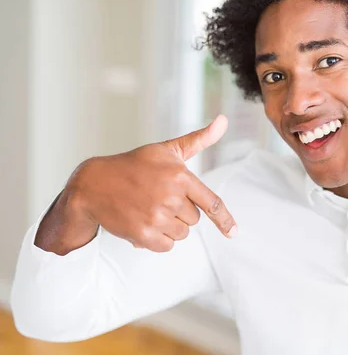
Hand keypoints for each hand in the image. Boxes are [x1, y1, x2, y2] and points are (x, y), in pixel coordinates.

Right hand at [64, 114, 236, 251]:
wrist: (93, 184)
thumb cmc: (134, 164)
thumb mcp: (167, 149)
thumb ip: (198, 140)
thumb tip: (224, 120)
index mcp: (180, 176)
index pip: (211, 203)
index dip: (225, 219)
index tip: (233, 232)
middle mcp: (170, 197)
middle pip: (194, 219)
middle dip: (181, 211)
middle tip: (158, 197)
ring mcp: (156, 217)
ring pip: (181, 233)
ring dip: (170, 226)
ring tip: (149, 208)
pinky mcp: (143, 235)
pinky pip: (166, 246)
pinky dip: (158, 239)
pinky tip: (144, 222)